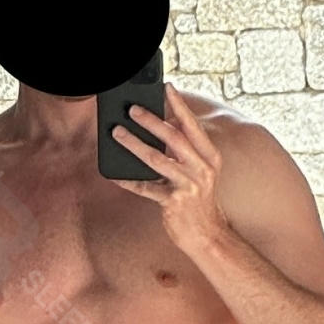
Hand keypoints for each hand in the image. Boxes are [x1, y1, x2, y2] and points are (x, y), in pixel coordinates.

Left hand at [109, 82, 230, 253]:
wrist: (208, 236)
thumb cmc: (199, 201)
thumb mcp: (201, 172)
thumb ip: (186, 150)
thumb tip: (163, 125)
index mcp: (209, 157)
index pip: (192, 126)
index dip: (179, 105)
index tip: (166, 87)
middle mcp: (201, 168)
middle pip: (173, 137)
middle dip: (151, 120)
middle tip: (132, 109)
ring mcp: (188, 185)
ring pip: (156, 159)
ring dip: (134, 143)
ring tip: (117, 133)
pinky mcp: (174, 202)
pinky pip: (146, 187)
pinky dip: (128, 181)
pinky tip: (113, 175)